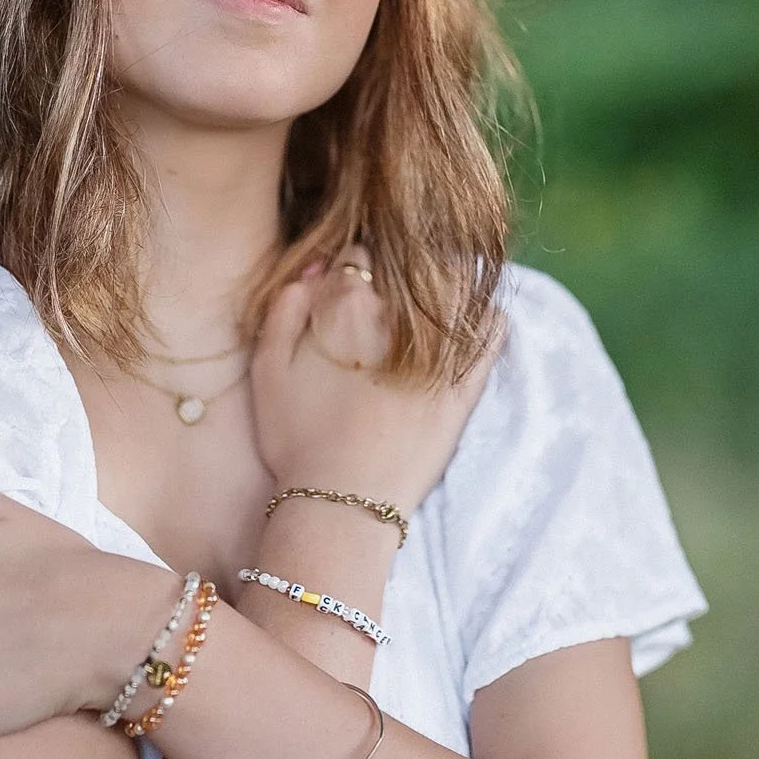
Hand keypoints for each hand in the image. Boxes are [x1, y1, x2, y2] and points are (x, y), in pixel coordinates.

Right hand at [249, 248, 496, 516]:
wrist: (340, 502)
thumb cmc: (295, 437)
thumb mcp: (267, 368)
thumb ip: (285, 307)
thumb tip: (317, 267)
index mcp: (347, 304)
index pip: (359, 255)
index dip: (354, 267)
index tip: (352, 286)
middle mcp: (397, 318)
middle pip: (410, 263)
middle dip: (401, 270)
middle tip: (392, 295)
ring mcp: (439, 351)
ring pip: (457, 285)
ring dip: (447, 283)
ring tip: (433, 301)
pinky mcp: (465, 387)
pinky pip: (491, 332)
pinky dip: (487, 318)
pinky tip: (475, 321)